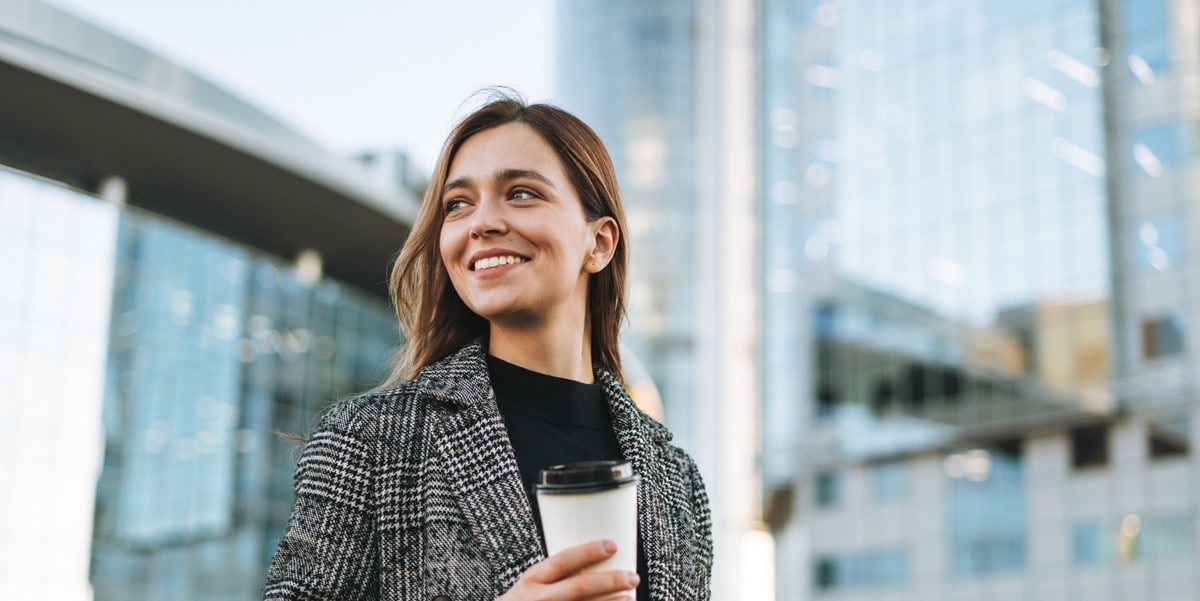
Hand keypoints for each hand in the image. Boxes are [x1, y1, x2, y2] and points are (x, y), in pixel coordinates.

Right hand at [498, 539, 638, 600]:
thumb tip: (593, 560)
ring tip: (629, 597)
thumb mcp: (530, 585)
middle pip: (579, 587)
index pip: (563, 562)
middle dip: (609, 581)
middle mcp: (539, 599)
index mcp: (532, 580)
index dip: (588, 552)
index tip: (612, 545)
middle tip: (633, 576)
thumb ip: (554, 576)